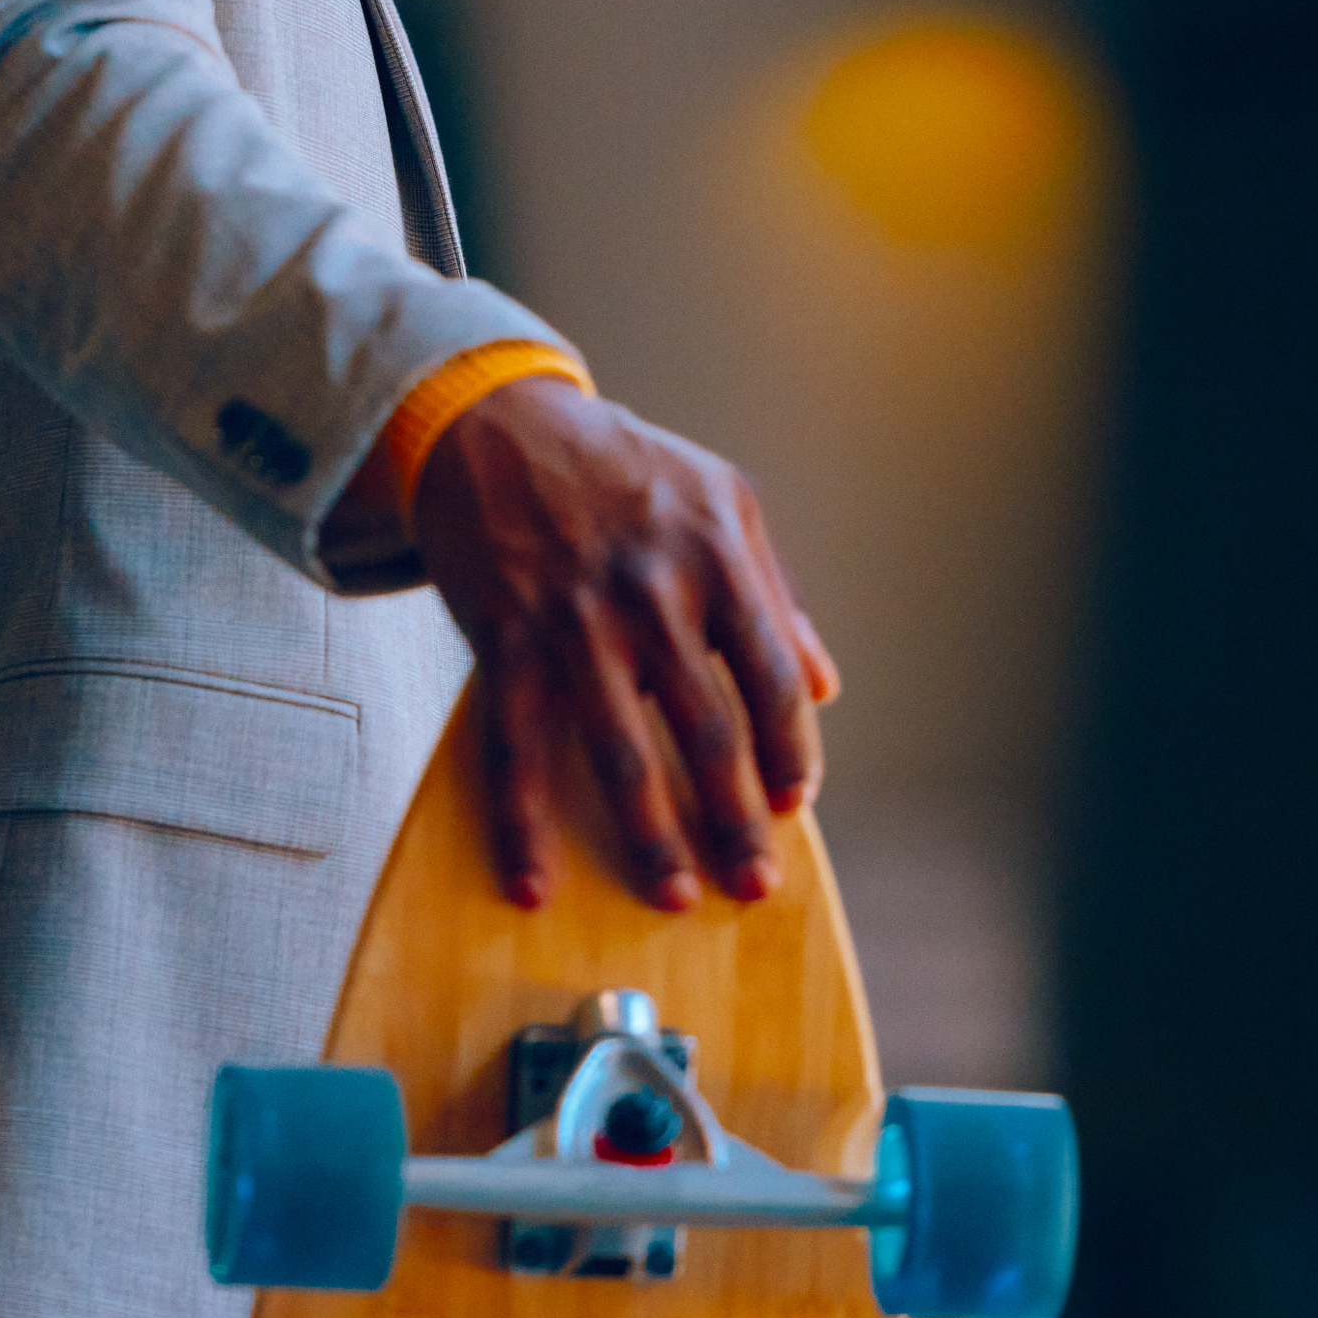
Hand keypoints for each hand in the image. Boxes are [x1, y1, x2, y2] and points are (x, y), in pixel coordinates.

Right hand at [411, 375, 838, 912]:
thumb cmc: (619, 464)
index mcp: (716, 556)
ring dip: (651, 836)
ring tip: (674, 895)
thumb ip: (776, 591)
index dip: (788, 750)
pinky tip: (533, 883)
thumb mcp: (722, 497)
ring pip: (621, 752)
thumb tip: (824, 685)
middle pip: (708, 729)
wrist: (494, 422)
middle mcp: (652, 591)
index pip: (771, 677)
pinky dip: (523, 826)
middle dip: (736, 819)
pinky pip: (515, 750)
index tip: (792, 802)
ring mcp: (573, 619)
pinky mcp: (504, 638)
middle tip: (753, 883)